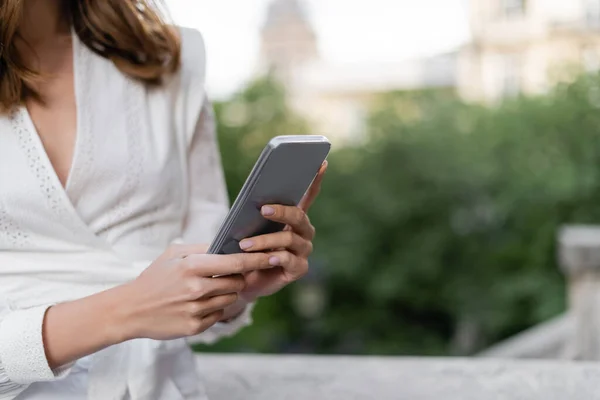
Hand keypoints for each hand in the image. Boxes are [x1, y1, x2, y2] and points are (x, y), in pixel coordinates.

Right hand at [115, 244, 274, 340]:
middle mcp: (196, 289)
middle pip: (237, 283)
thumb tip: (230, 244)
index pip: (235, 263)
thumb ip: (202, 248)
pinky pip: (219, 315)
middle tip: (227, 275)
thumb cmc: (155, 278)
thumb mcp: (174, 254)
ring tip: (207, 290)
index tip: (272, 256)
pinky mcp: (195, 327)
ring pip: (230, 300)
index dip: (257, 260)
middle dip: (237, 278)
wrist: (130, 310)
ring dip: (226, 294)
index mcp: (192, 266)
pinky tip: (198, 304)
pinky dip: (215, 309)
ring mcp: (196, 310)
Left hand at [237, 161, 327, 300]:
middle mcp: (303, 232)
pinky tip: (267, 259)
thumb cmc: (246, 249)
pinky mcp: (299, 269)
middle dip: (281, 211)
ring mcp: (303, 250)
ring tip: (245, 245)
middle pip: (298, 216)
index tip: (321, 162)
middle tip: (263, 210)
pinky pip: (289, 260)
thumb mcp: (249, 228)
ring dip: (265, 241)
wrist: (242, 279)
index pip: (308, 195)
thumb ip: (257, 215)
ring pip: (288, 239)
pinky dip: (276, 258)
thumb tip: (257, 201)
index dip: (316, 180)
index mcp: (294, 218)